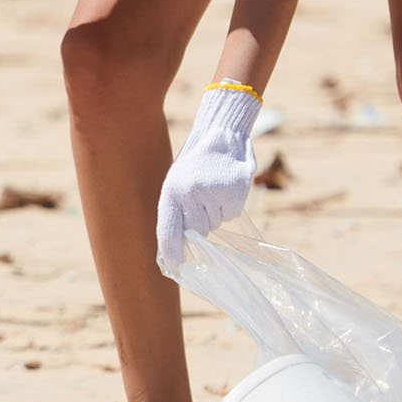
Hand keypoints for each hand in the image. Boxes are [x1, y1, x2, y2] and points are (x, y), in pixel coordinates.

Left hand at [156, 85, 259, 273]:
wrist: (220, 133)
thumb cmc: (195, 164)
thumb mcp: (177, 182)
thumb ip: (177, 211)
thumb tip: (181, 245)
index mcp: (171, 192)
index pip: (167, 229)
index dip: (171, 251)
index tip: (175, 267)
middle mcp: (190, 194)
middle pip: (196, 231)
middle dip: (200, 227)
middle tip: (202, 205)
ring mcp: (212, 193)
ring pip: (215, 223)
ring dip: (215, 212)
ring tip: (213, 189)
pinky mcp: (234, 192)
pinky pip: (230, 214)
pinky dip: (229, 206)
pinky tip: (226, 188)